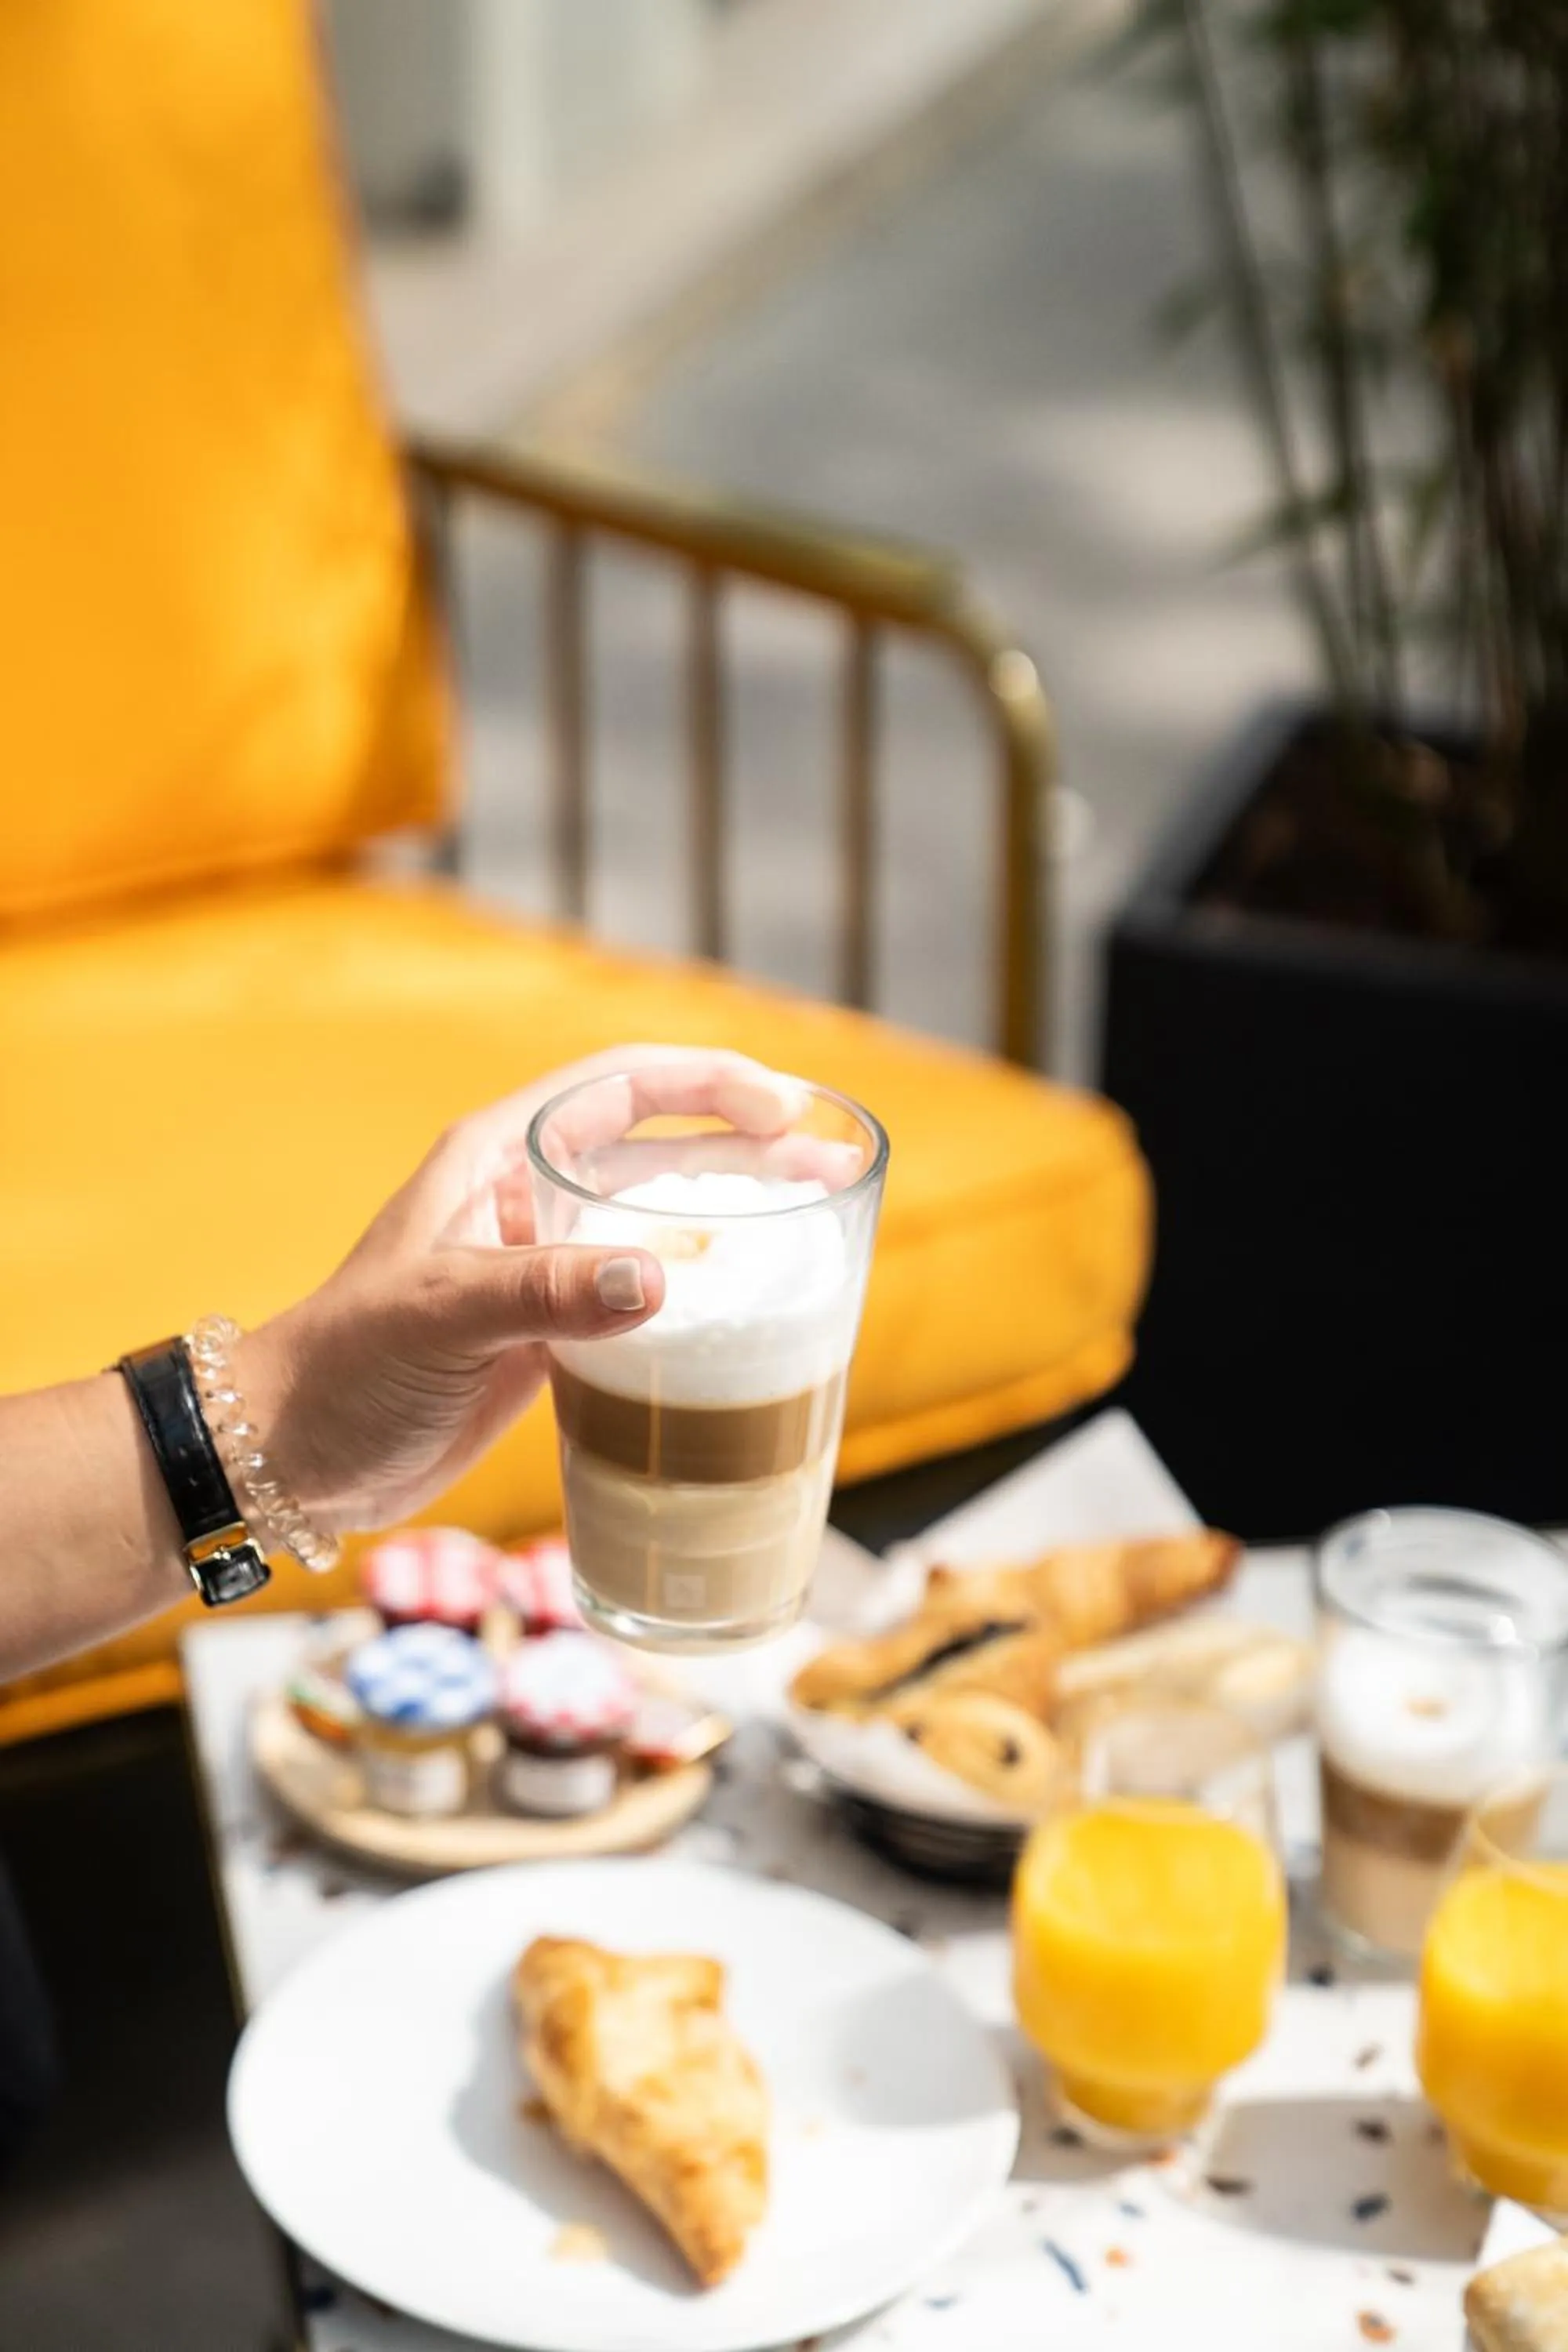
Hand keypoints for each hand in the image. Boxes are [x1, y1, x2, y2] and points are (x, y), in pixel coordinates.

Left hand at [237, 1047, 805, 1535]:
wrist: (290, 1457)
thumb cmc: (345, 1368)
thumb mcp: (439, 1317)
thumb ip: (545, 1293)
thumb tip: (659, 1280)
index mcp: (496, 1160)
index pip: (618, 1088)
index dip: (706, 1082)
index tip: (783, 1106)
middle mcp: (527, 1201)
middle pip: (658, 1150)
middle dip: (745, 1148)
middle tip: (829, 1165)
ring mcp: (544, 1270)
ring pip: (661, 1221)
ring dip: (736, 1216)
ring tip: (819, 1222)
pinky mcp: (551, 1336)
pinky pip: (646, 1297)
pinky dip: (704, 1293)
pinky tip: (755, 1310)